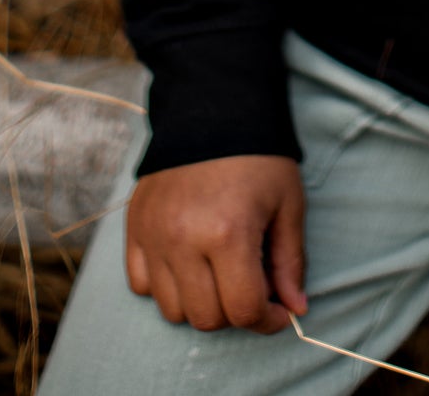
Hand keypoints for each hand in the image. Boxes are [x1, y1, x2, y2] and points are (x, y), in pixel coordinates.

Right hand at [126, 154, 306, 333]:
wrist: (212, 109)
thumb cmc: (258, 157)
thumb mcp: (288, 203)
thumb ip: (290, 261)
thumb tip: (294, 308)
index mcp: (227, 233)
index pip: (244, 311)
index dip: (268, 320)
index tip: (279, 309)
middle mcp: (183, 240)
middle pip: (206, 319)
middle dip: (235, 312)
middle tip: (251, 284)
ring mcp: (153, 236)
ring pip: (172, 310)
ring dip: (200, 302)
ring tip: (219, 271)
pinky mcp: (134, 229)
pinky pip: (142, 286)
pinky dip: (165, 285)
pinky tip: (188, 260)